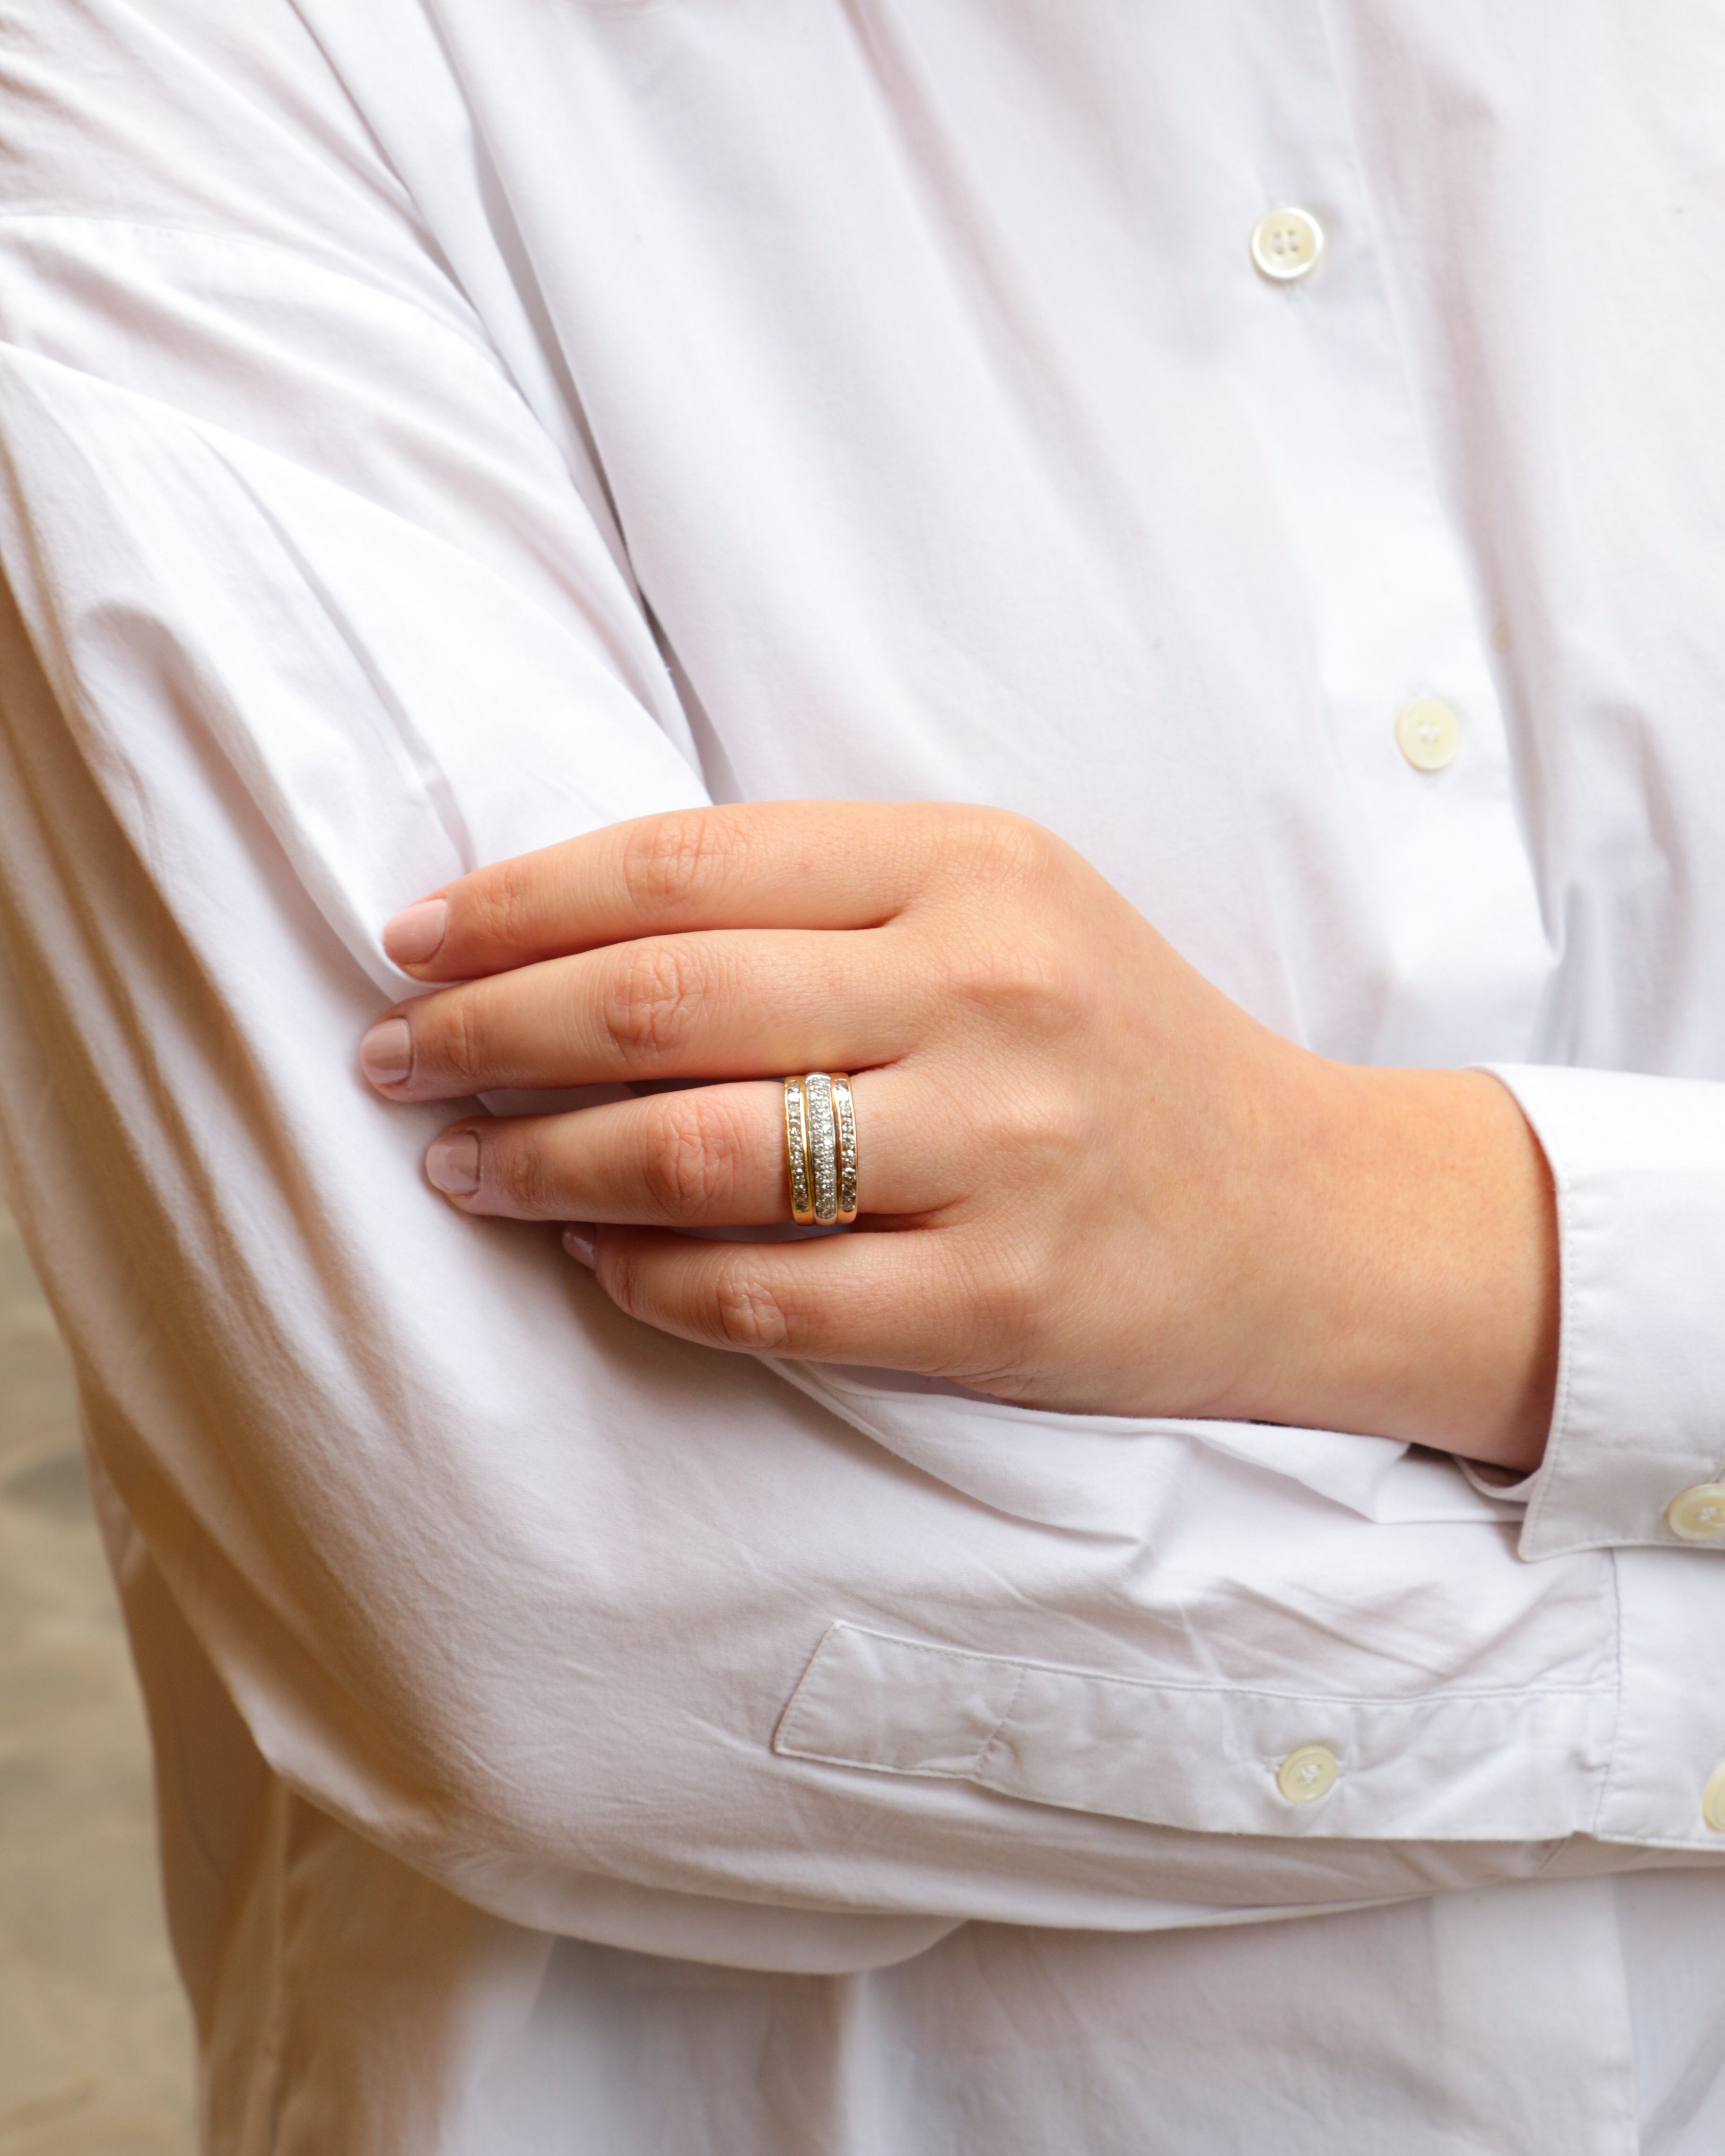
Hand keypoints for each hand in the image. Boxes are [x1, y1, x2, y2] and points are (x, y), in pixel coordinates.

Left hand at [360, 803, 1557, 1471]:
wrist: (1309, 1211)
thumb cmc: (1117, 1048)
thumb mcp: (1001, 913)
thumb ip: (820, 902)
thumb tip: (570, 938)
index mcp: (974, 867)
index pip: (686, 865)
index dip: (517, 902)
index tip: (412, 939)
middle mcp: (988, 992)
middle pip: (664, 1000)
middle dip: (486, 1032)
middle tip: (392, 1061)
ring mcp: (1003, 1151)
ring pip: (699, 1150)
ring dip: (539, 1160)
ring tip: (459, 1167)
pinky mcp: (1004, 1299)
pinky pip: (770, 1292)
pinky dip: (648, 1276)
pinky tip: (589, 1258)